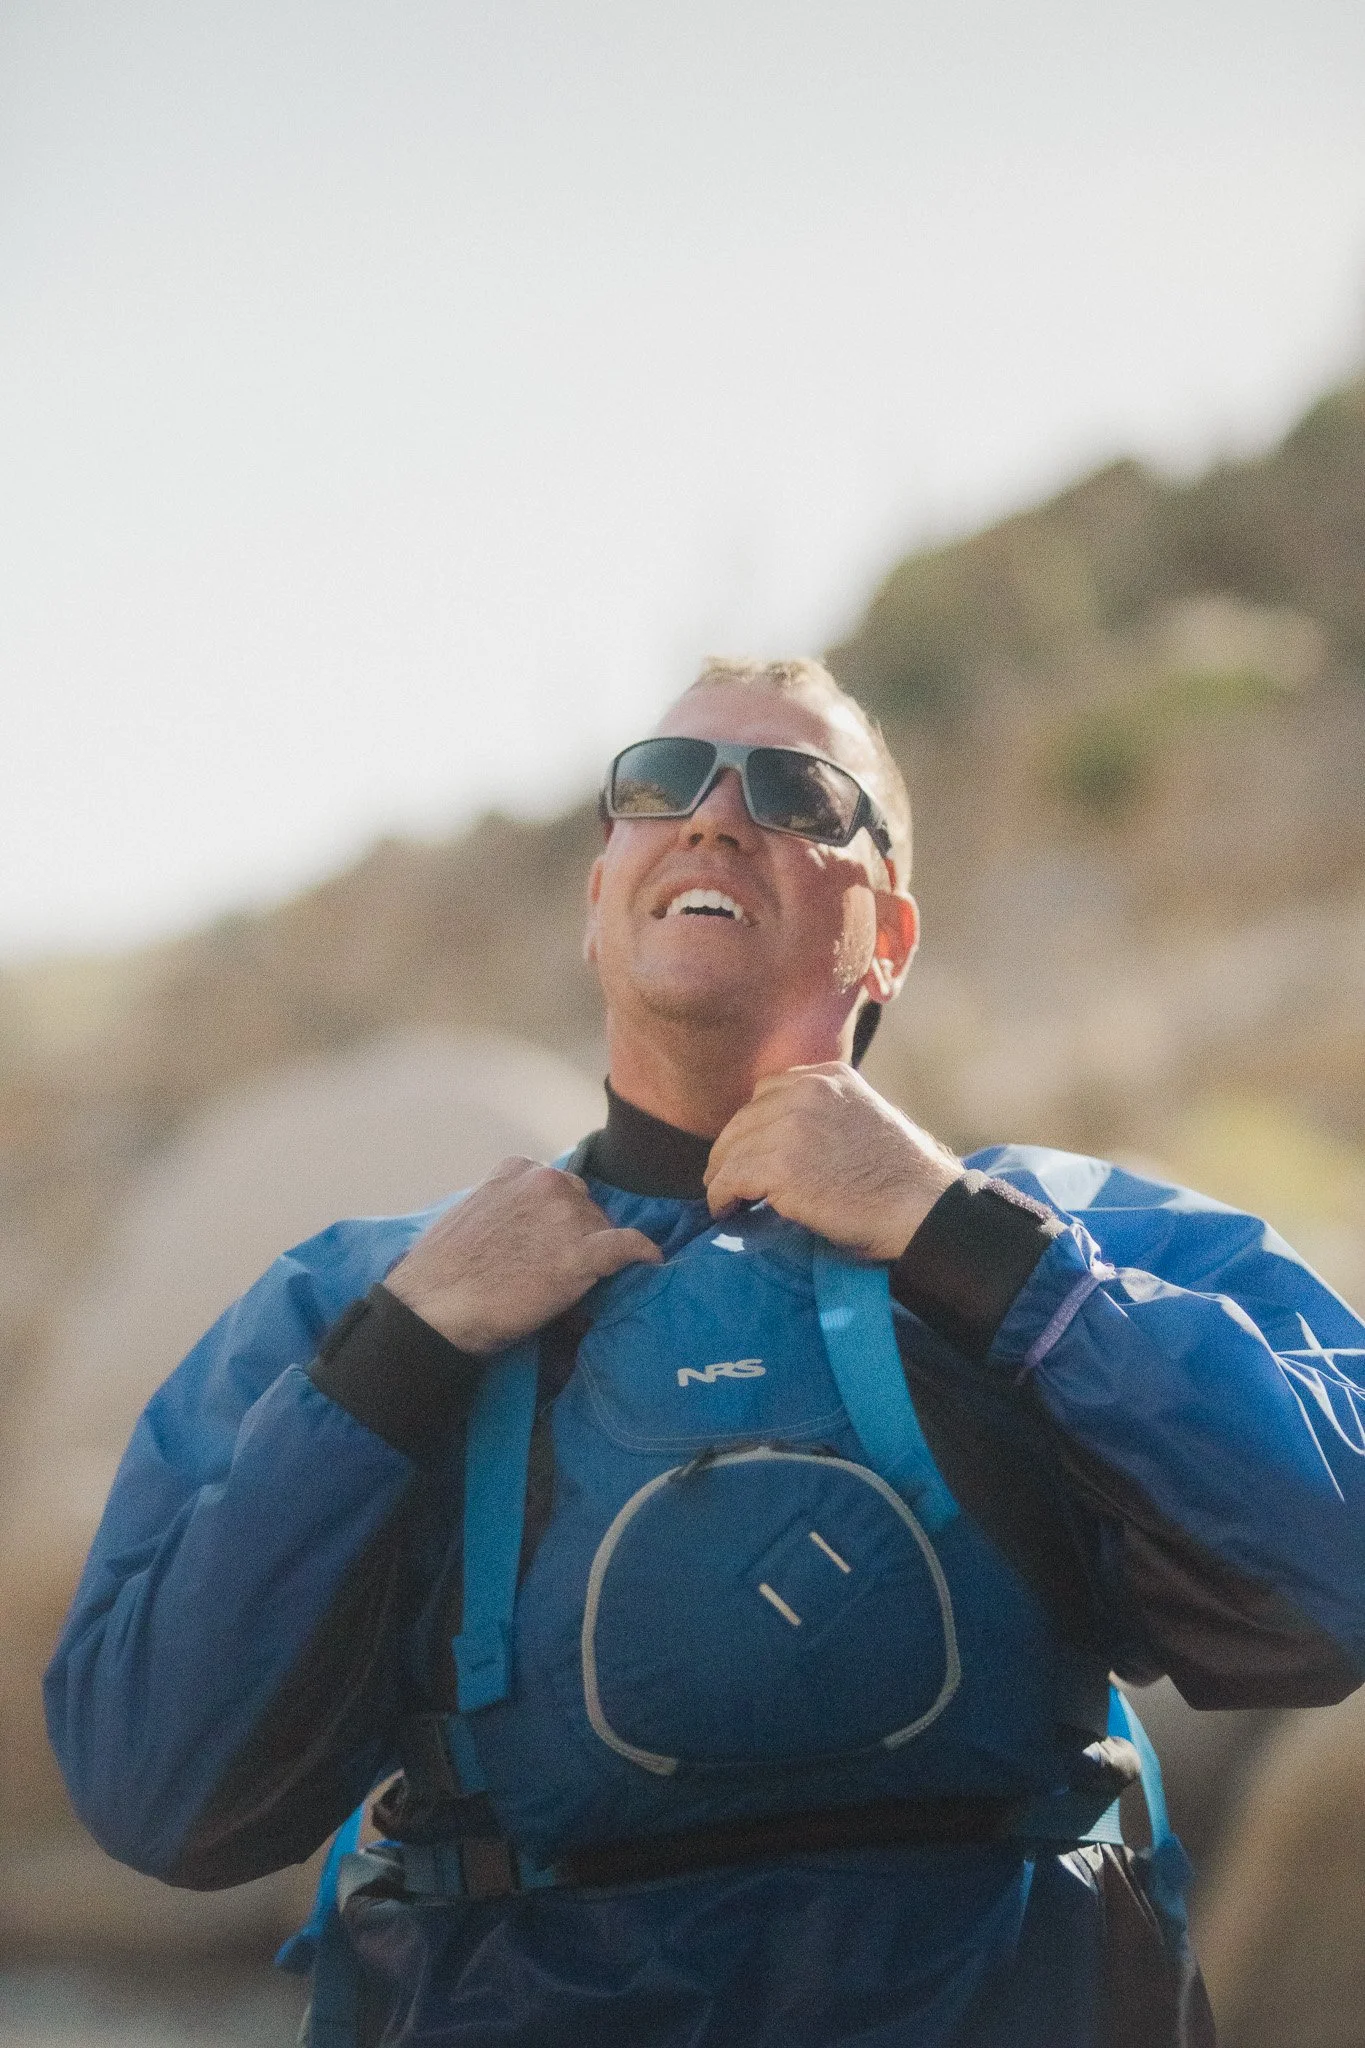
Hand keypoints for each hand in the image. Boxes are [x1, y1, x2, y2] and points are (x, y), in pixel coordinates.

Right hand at [385, 1156, 661, 1352]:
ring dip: (597, 1253)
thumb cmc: (441, 1272)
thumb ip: (506, 1210)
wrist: (432, 1309)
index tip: (553, 1242)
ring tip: (579, 1285)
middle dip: (579, 1234)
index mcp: (517, 1170)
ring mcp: (565, 1215)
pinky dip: (641, 1253)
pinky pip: (626, 1246)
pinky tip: (649, 1262)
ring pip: (604, 1228)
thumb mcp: (472, 1217)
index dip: (559, 1219)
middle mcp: (546, 1182)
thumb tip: (525, 1231)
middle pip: (585, 1206)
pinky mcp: (580, 1253)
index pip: (558, 1189)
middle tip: (562, 1271)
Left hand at [703, 1064, 961, 1260]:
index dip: (754, 1125)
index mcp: (829, 1076)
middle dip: (731, 1150)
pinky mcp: (779, 1165)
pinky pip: (730, 1180)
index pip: (768, 1092)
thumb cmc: (901, 1175)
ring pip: (731, 1151)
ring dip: (723, 1177)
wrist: (920, 1204)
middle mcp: (806, 1091)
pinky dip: (722, 1197)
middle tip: (725, 1178)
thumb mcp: (864, 1117)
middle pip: (744, 1119)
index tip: (749, 1150)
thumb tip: (785, 1138)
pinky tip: (727, 1211)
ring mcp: (791, 1125)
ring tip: (725, 1198)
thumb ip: (826, 1113)